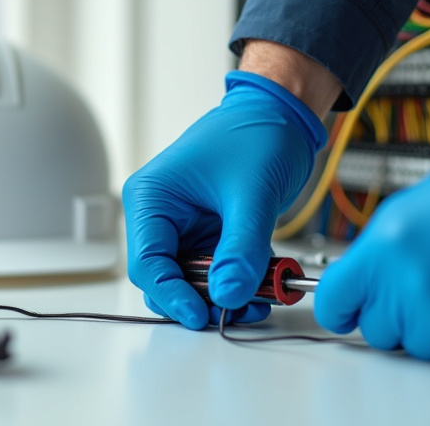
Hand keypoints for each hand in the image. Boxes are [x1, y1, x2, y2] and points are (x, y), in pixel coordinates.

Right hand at [123, 71, 325, 328]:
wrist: (282, 115)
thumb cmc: (255, 133)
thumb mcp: (250, 194)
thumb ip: (241, 248)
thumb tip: (229, 293)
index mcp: (151, 198)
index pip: (147, 263)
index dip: (171, 294)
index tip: (201, 314)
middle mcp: (161, 217)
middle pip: (166, 278)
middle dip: (202, 298)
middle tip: (237, 309)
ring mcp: (186, 228)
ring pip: (193, 281)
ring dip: (225, 295)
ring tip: (260, 298)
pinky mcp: (210, 235)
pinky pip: (217, 271)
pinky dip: (238, 283)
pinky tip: (264, 287)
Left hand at [314, 105, 429, 368]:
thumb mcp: (422, 201)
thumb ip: (389, 243)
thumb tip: (374, 268)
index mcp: (386, 248)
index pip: (334, 300)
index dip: (342, 305)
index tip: (347, 309)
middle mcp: (408, 290)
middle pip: (377, 328)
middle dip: (396, 312)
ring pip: (418, 346)